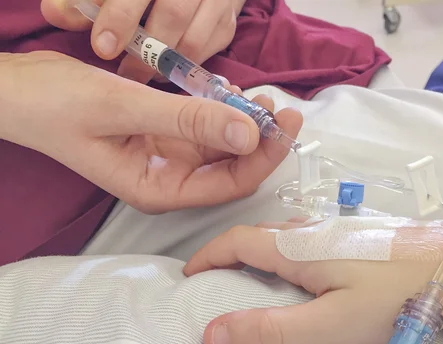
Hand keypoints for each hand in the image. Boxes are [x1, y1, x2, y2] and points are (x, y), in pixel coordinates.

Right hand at [0, 51, 300, 212]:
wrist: (20, 91)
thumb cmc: (57, 106)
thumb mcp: (124, 108)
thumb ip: (188, 121)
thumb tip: (250, 133)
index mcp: (158, 188)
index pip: (228, 184)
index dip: (262, 157)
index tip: (284, 123)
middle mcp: (168, 178)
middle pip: (231, 166)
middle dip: (260, 139)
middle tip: (281, 105)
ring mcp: (167, 156)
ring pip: (220, 145)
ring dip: (243, 121)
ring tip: (259, 94)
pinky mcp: (163, 134)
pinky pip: (203, 126)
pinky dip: (220, 110)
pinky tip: (230, 91)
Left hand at [41, 0, 244, 82]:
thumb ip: (81, 0)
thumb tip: (55, 15)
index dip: (120, 17)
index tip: (103, 47)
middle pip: (174, 14)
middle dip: (147, 51)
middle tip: (125, 72)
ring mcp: (218, 0)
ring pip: (196, 37)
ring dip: (168, 64)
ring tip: (144, 78)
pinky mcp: (229, 20)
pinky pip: (213, 47)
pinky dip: (189, 63)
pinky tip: (169, 71)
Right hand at [183, 219, 442, 343]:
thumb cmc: (394, 297)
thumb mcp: (329, 324)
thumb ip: (271, 331)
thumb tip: (211, 333)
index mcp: (297, 247)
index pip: (236, 241)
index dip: (207, 256)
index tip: (190, 276)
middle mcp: (312, 229)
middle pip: (257, 236)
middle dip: (229, 256)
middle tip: (218, 285)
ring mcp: (338, 228)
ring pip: (284, 236)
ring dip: (259, 253)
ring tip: (254, 282)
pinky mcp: (358, 234)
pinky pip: (307, 239)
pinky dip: (286, 254)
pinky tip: (305, 274)